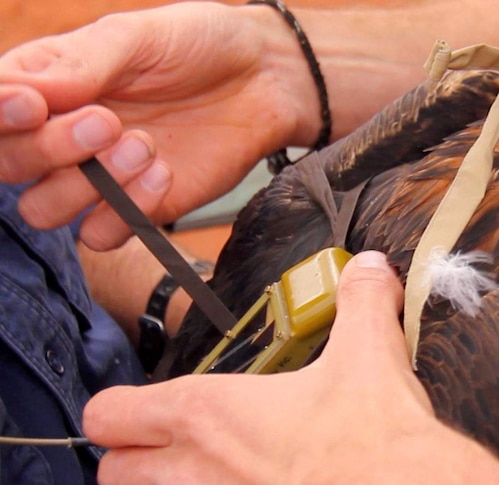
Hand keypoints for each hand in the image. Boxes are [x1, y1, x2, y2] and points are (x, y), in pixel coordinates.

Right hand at [0, 2, 318, 248]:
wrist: (263, 80)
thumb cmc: (200, 44)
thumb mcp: (139, 36)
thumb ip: (80, 63)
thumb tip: (21, 91)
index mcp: (48, 83)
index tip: (32, 106)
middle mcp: (62, 132)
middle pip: (9, 166)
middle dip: (50, 148)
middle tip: (108, 121)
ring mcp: (98, 175)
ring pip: (43, 209)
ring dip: (88, 184)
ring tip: (145, 145)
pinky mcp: (138, 207)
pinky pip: (101, 234)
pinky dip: (127, 211)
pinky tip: (164, 172)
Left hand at [83, 251, 498, 483]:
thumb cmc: (377, 442)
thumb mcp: (370, 353)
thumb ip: (361, 300)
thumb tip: (369, 267)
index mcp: (210, 416)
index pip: (111, 414)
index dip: (121, 410)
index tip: (144, 409)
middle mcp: (198, 472)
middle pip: (112, 470)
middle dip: (135, 455)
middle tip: (172, 443)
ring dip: (166, 484)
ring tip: (209, 468)